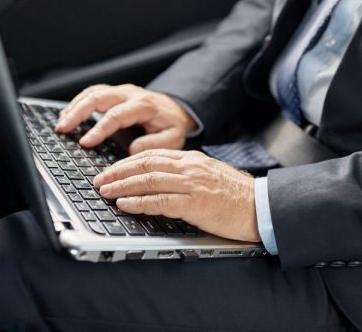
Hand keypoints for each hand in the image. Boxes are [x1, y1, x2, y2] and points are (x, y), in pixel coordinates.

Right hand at [55, 84, 197, 153]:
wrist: (176, 109)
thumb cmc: (172, 124)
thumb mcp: (173, 137)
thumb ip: (155, 144)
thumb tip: (132, 150)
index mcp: (143, 105)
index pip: (116, 115)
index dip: (98, 129)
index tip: (85, 142)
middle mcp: (129, 94)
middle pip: (98, 97)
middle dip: (77, 112)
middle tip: (62, 128)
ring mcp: (120, 92)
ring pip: (92, 92)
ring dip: (74, 106)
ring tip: (61, 124)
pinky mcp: (114, 93)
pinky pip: (92, 93)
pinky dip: (77, 103)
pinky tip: (68, 115)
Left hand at [93, 149, 260, 242]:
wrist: (261, 207)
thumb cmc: (237, 197)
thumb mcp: (209, 177)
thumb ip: (185, 175)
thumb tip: (158, 182)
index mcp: (192, 159)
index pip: (152, 154)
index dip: (126, 162)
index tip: (111, 170)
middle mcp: (190, 167)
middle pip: (145, 163)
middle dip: (117, 172)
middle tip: (99, 180)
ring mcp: (192, 184)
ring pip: (149, 179)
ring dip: (122, 186)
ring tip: (105, 191)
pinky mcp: (195, 203)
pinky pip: (160, 201)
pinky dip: (139, 202)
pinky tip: (125, 204)